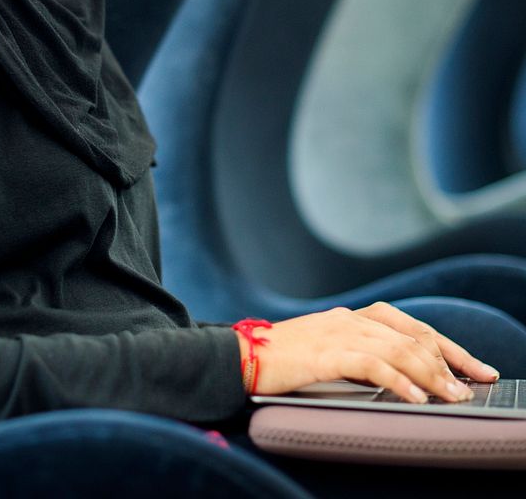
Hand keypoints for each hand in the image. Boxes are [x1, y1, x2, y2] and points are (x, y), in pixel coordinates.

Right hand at [241, 302, 499, 402]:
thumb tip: (400, 377)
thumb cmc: (280, 359)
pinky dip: (399, 380)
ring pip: (398, 348)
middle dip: (448, 362)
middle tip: (468, 388)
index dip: (447, 346)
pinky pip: (372, 364)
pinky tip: (414, 396)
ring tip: (451, 396)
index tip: (473, 368)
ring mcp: (336, 333)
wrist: (239, 355)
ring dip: (431, 375)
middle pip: (412, 335)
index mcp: (349, 316)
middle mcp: (348, 318)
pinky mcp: (325, 353)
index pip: (411, 326)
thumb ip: (357, 353)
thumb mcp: (325, 349)